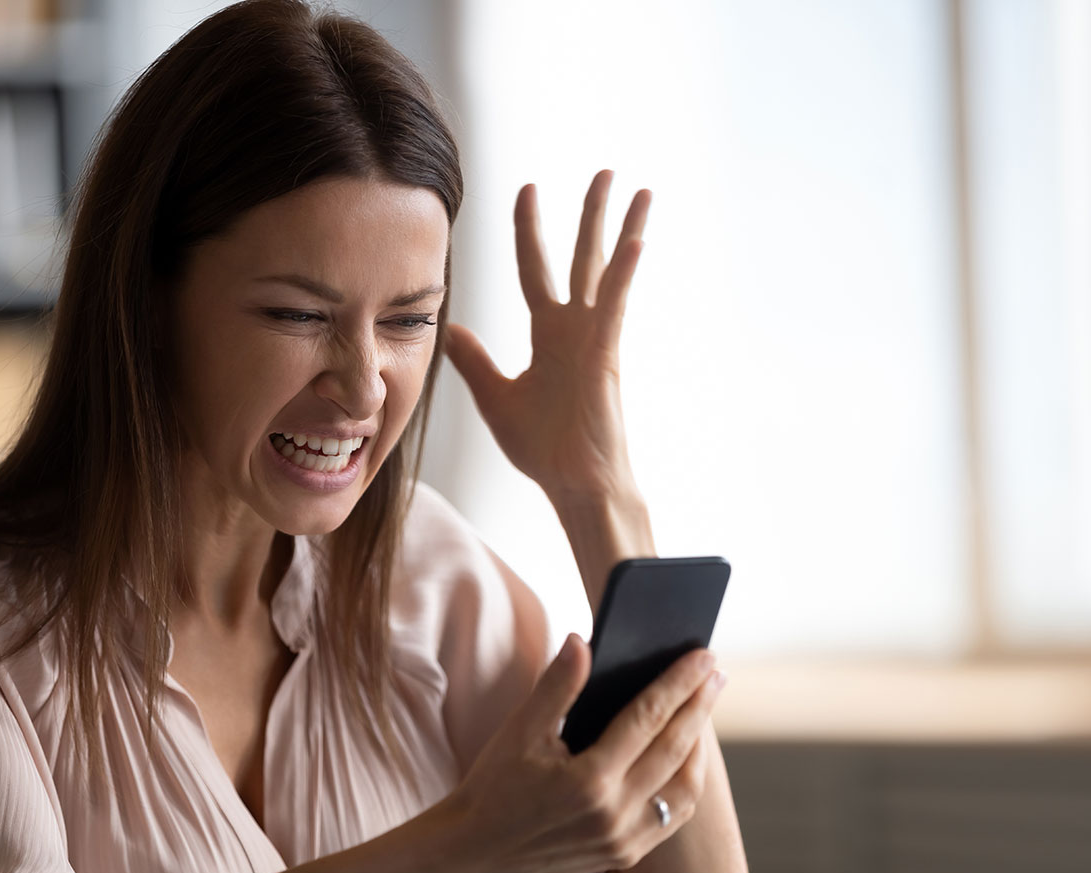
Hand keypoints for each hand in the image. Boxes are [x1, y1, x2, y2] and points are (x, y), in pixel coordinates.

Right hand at [442, 634, 724, 872]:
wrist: (473, 853)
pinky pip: (671, 817)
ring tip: (700, 713)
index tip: (703, 655)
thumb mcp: (519, 732)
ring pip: (684, 789)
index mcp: (590, 780)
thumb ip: (557, 686)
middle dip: (699, 706)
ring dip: (698, 748)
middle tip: (714, 673)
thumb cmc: (493, 787)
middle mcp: (615, 815)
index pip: (649, 718)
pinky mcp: (624, 855)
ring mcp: (624, 840)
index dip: (679, 683)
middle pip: (675, 749)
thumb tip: (583, 641)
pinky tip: (682, 759)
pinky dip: (684, 783)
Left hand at [445, 170, 651, 504]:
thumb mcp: (496, 398)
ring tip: (637, 187)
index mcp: (550, 336)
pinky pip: (615, 306)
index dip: (530, 231)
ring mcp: (594, 338)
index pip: (537, 270)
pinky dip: (624, 275)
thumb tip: (452, 329)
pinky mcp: (606, 354)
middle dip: (589, 214)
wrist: (573, 484)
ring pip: (608, 270)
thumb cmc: (544, 449)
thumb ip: (475, 361)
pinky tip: (636, 242)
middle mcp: (575, 329)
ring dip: (622, 227)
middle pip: (582, 257)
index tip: (527, 190)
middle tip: (602, 171)